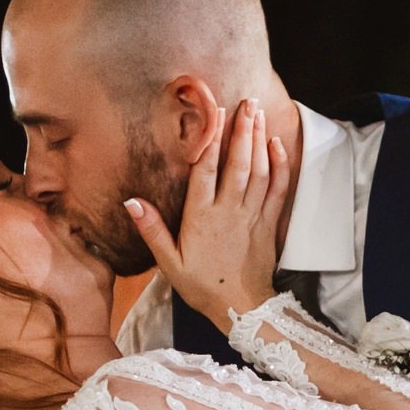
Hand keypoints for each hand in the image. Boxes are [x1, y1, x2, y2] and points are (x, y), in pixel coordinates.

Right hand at [124, 98, 292, 331]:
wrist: (243, 308)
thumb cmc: (203, 285)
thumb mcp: (169, 263)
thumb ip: (152, 230)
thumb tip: (131, 203)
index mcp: (201, 218)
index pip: (206, 171)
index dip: (211, 141)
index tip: (214, 114)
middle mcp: (229, 211)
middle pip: (237, 164)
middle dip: (241, 130)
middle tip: (245, 102)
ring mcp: (252, 216)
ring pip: (258, 171)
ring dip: (258, 140)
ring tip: (256, 113)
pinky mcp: (269, 224)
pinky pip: (277, 189)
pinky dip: (279, 166)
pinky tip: (276, 145)